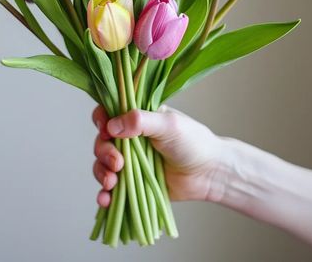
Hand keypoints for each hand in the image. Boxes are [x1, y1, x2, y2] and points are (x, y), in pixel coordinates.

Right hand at [92, 105, 221, 206]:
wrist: (210, 173)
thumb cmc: (193, 142)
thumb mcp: (169, 125)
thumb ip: (141, 121)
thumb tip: (112, 126)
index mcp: (137, 117)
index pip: (109, 112)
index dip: (101, 120)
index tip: (105, 129)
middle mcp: (130, 137)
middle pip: (102, 140)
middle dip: (103, 152)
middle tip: (117, 163)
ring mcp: (130, 161)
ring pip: (102, 164)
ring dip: (101, 173)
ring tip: (112, 183)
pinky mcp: (133, 183)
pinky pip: (111, 188)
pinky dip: (104, 194)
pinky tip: (106, 200)